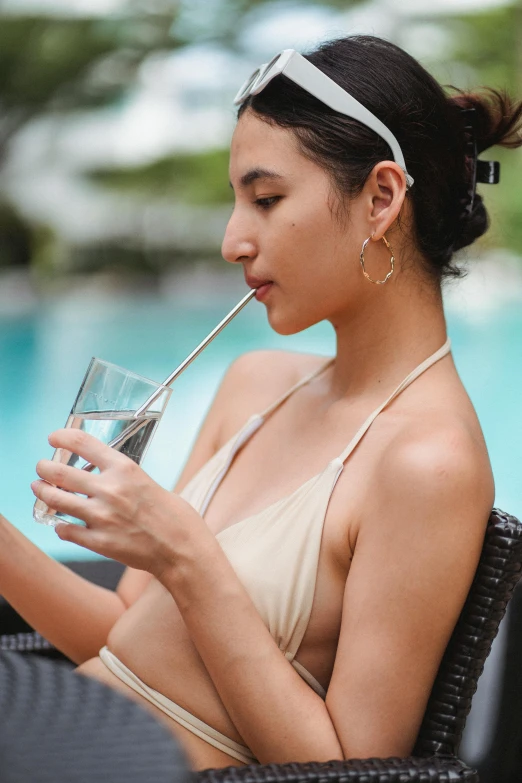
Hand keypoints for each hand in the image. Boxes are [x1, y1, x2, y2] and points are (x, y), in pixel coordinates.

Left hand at [31, 428, 204, 577]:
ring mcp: (101, 517)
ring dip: (42, 492)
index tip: (53, 438)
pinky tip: (62, 524)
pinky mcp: (98, 542)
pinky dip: (59, 525)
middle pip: (59, 471)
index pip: (82, 443)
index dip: (62, 437)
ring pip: (55, 500)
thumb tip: (96, 474)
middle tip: (41, 468)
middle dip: (44, 468)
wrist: (182, 548)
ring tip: (39, 489)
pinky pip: (65, 530)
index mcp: (124, 469)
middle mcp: (110, 489)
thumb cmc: (172, 515)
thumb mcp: (147, 481)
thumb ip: (120, 477)